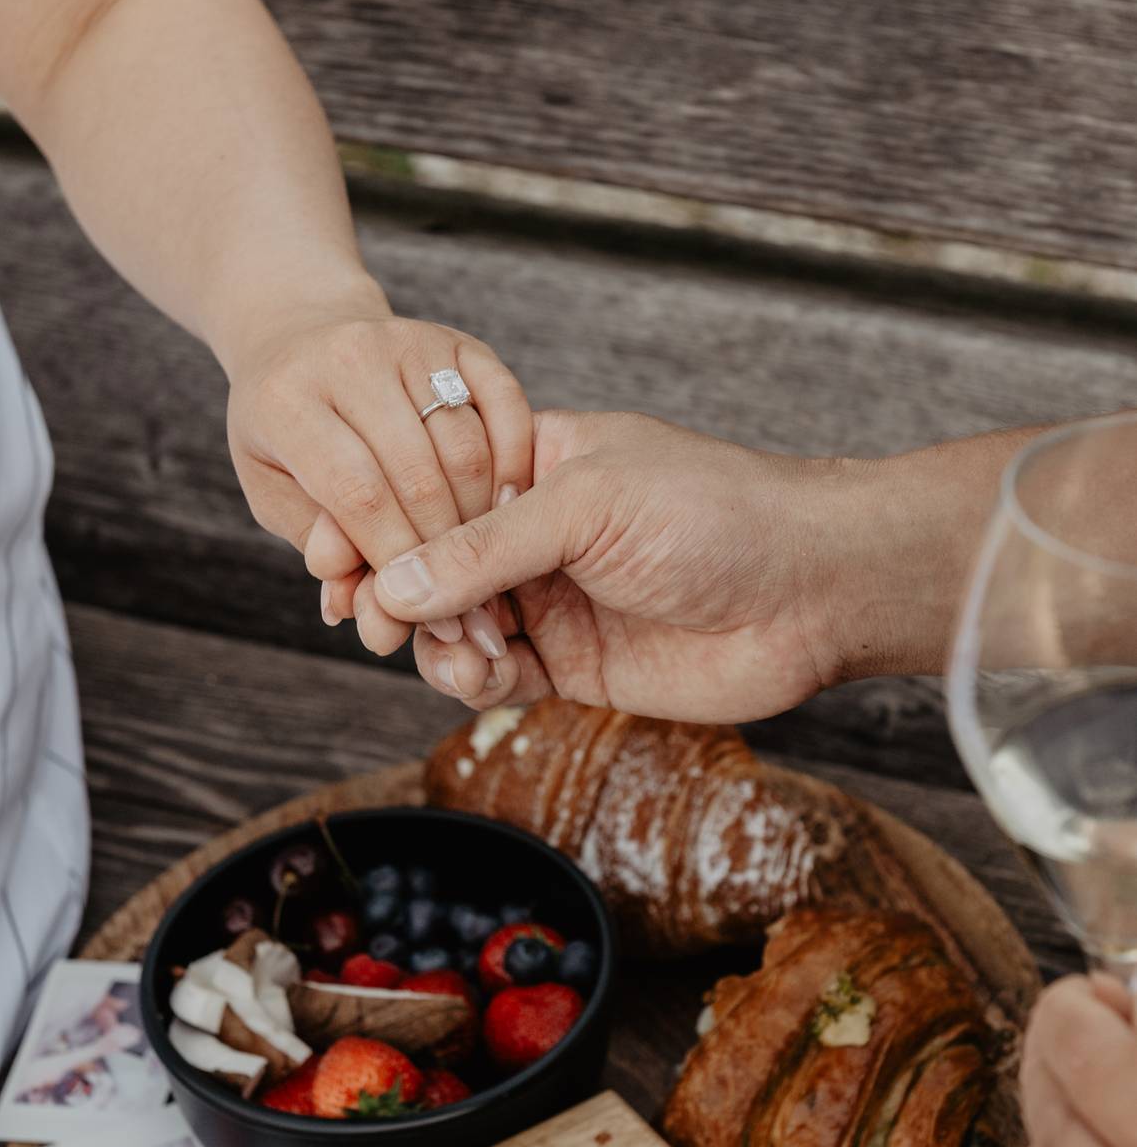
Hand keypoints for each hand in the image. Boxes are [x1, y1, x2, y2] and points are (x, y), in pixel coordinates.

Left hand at [225, 286, 528, 660]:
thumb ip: (323, 550)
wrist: (303, 341)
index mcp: (288, 401)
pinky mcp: (458, 340)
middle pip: (419, 476)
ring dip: (484, 521)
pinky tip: (507, 510)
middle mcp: (350, 357)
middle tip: (469, 608)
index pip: (359, 497)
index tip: (425, 617)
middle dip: (447, 555)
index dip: (398, 565)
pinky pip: (508, 407)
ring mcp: (409, 341)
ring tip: (487, 570)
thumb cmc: (288, 438)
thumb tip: (369, 611)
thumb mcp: (279, 497)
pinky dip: (516, 464)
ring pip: (468, 448)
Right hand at [373, 410, 876, 721]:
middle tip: (373, 620)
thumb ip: (484, 548)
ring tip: (455, 653)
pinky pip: (497, 675)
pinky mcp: (575, 666)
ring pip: (455, 628)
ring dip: (437, 643)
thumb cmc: (716, 513)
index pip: (430, 493)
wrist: (812, 590)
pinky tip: (477, 675)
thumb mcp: (587, 505)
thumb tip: (393, 585)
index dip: (377, 525)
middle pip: (431, 568)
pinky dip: (472, 679)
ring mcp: (554, 600)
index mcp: (534, 467)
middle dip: (397, 594)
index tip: (333, 558)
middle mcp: (536, 535)